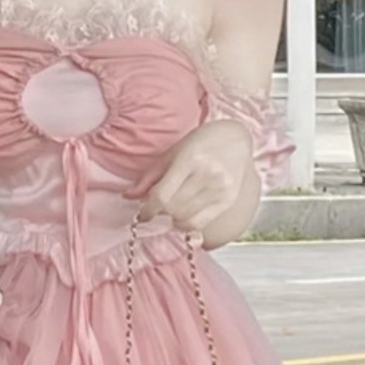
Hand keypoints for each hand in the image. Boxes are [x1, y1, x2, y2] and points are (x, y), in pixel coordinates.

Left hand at [124, 120, 254, 235]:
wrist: (237, 140)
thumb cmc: (202, 143)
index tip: (142, 214)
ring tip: (171, 208)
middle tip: (157, 207)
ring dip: (172, 218)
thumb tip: (127, 196)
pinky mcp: (227, 201)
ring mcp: (219, 190)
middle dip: (160, 212)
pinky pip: (200, 224)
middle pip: (173, 209)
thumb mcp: (172, 153)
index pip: (162, 196)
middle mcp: (207, 176)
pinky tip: (183, 215)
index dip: (147, 210)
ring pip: (185, 219)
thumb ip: (149, 177)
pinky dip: (186, 224)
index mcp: (190, 159)